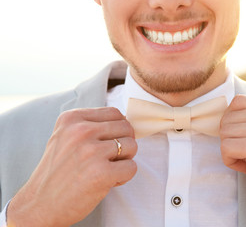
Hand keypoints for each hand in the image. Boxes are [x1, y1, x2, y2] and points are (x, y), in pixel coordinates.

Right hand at [7, 107, 136, 226]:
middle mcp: (80, 131)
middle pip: (126, 127)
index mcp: (71, 118)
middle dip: (124, 144)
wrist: (40, 205)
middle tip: (109, 159)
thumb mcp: (65, 137)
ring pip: (132, 146)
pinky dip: (124, 177)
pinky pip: (132, 168)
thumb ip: (91, 126)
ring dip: (124, 160)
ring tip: (106, 170)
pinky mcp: (101, 173)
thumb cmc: (58, 172)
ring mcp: (91, 151)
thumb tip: (125, 122)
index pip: (114, 113)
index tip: (107, 143)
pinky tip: (106, 182)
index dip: (118, 129)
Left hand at [219, 95, 245, 203]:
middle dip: (230, 138)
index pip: (238, 102)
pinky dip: (230, 161)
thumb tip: (228, 117)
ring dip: (231, 151)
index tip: (242, 138)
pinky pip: (226, 148)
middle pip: (228, 118)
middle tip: (245, 153)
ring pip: (225, 132)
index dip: (232, 121)